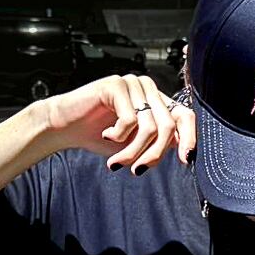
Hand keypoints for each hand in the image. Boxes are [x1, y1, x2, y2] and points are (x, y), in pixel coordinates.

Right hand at [41, 74, 195, 172]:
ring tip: (118, 162)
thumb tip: (184, 151)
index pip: (184, 116)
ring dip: (133, 151)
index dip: (189, 138)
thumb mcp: (135, 144)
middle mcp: (148, 88)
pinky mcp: (116, 85)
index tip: (185, 161)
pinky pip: (130, 120)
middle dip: (154, 154)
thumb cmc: (99, 136)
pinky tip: (105, 135)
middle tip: (138, 170)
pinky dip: (118, 136)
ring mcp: (133, 84)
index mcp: (156, 101)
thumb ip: (158, 143)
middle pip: (168, 126)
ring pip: (150, 127)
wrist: (64, 128)